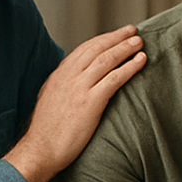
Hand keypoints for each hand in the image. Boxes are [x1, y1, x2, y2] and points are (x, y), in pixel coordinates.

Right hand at [5, 26, 145, 181]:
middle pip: (96, 48)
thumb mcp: (51, 101)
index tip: (115, 35)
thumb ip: (64, 88)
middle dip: (116, 37)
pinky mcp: (90, 102)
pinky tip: (140, 61)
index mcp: (59, 75)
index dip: (102, 40)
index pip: (83, 49)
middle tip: (132, 31)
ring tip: (139, 42)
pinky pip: (114, 78)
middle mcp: (68, 77)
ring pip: (106, 59)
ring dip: (125, 48)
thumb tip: (75, 83)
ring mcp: (79, 88)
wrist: (40, 150)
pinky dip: (130, 67)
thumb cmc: (46, 133)